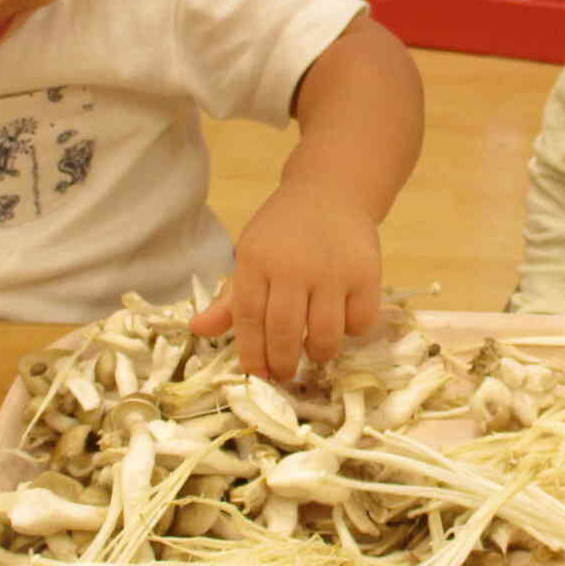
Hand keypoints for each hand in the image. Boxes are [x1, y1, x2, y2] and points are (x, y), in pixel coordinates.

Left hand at [189, 181, 383, 381]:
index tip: (257, 374)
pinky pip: (359, 321)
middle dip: (283, 363)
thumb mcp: (251, 255)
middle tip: (284, 373)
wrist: (331, 191)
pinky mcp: (366, 273)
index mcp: (256, 260)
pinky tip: (341, 324)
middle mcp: (293, 266)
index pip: (249, 319)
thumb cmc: (284, 230)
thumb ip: (230, 298)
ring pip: (325, 334)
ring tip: (313, 351)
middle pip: (285, 332)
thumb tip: (198, 330)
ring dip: (318, 353)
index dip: (252, 354)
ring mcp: (332, 271)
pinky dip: (350, 332)